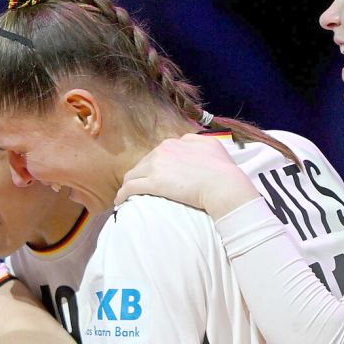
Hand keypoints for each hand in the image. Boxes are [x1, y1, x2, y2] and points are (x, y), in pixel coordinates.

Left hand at [116, 133, 258, 216]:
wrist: (223, 184)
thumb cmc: (222, 169)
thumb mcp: (210, 145)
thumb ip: (194, 141)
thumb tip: (184, 142)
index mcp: (174, 142)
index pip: (156, 155)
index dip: (152, 167)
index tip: (152, 177)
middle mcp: (162, 150)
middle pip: (142, 164)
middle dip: (139, 176)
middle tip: (138, 189)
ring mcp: (156, 166)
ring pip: (133, 175)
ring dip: (128, 185)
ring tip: (126, 196)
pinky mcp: (152, 183)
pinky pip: (130, 188)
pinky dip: (122, 194)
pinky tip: (120, 202)